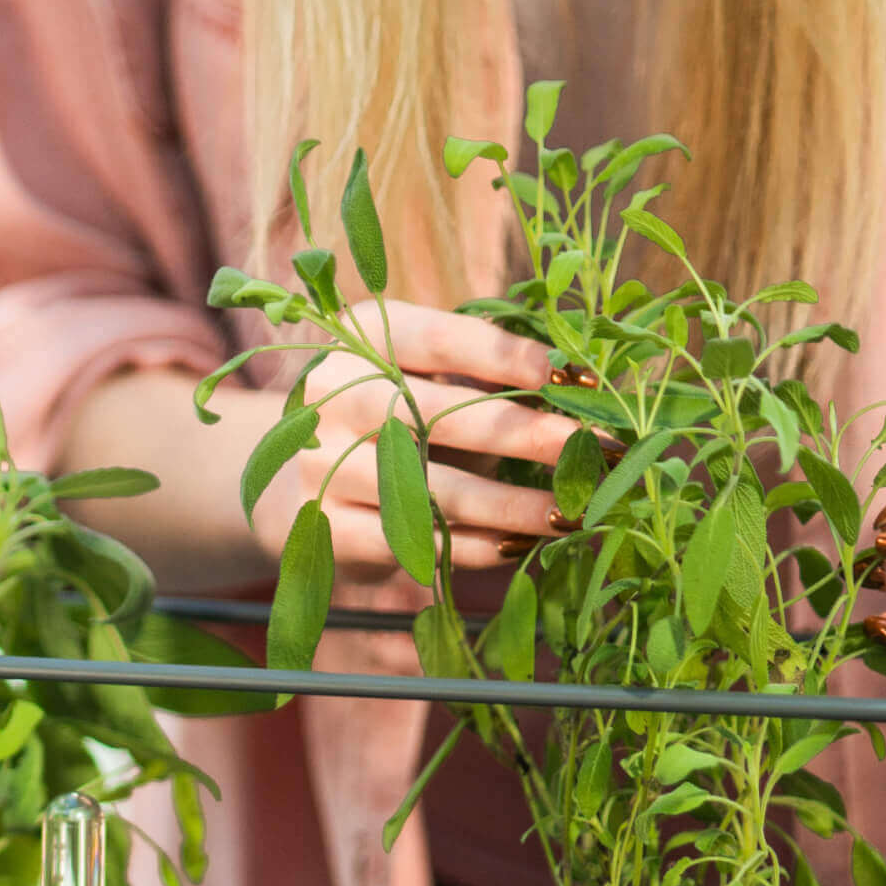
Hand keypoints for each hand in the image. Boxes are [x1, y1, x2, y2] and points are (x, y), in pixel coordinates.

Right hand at [254, 302, 575, 579]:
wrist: (293, 485)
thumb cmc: (386, 418)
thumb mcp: (418, 378)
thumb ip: (478, 375)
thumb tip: (577, 386)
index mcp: (360, 340)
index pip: (436, 338)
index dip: (502, 355)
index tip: (564, 374)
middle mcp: (333, 395)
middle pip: (440, 415)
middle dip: (527, 433)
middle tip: (593, 448)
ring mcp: (324, 463)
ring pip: (436, 488)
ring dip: (513, 504)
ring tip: (572, 512)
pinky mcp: (328, 526)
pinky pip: (416, 539)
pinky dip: (475, 547)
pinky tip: (520, 546)